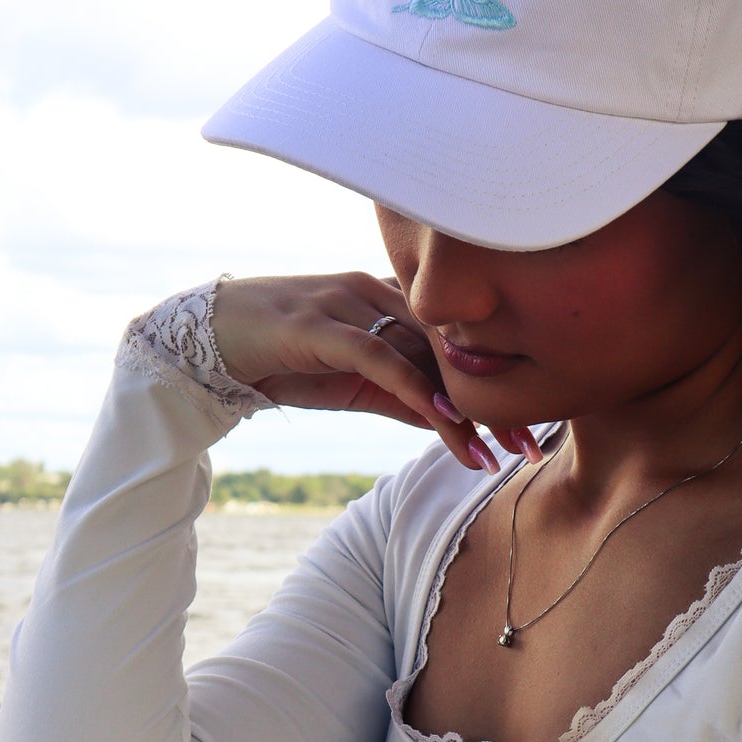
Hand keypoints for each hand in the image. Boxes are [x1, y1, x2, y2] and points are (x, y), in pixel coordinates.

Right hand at [212, 272, 541, 472]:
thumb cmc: (285, 357)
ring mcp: (350, 303)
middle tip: (531, 443)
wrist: (210, 339)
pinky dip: (420, 391)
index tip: (530, 426)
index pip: (456, 337)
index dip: (496, 381)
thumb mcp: (353, 382)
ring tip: (497, 450)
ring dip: (467, 405)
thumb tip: (450, 424)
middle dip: (496, 395)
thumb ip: (401, 394)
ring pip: (426, 352)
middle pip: (453, 341)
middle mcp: (378, 291)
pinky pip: (383, 359)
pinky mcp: (322, 325)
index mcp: (390, 297)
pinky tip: (449, 424)